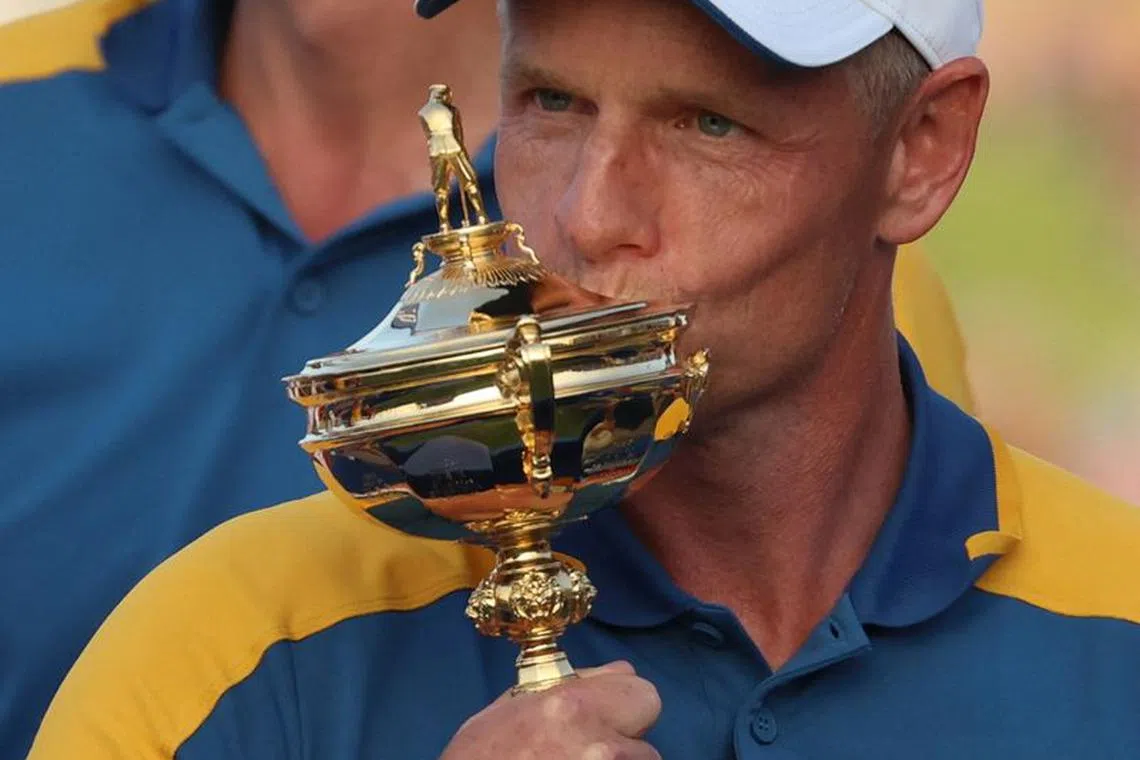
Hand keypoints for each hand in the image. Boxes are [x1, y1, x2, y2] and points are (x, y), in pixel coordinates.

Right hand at [441, 661, 661, 758]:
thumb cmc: (478, 757)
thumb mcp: (511, 707)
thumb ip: (568, 687)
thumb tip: (616, 674)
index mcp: (574, 708)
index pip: (645, 695)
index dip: (628, 708)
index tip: (610, 720)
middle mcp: (601, 748)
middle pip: (647, 747)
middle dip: (625, 749)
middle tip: (591, 755)